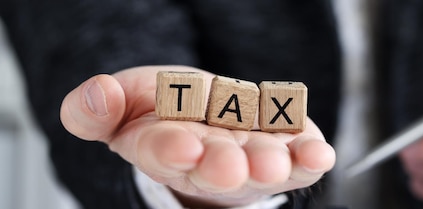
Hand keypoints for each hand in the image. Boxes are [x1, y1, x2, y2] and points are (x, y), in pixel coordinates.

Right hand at [59, 66, 334, 206]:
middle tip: (229, 168)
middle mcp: (211, 158)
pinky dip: (310, 156)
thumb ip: (98, 107)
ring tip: (276, 163)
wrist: (210, 120)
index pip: (163, 151)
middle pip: (217, 166)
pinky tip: (319, 154)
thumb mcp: (124, 104)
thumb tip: (95, 94)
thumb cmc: (167, 114)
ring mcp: (252, 154)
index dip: (171, 149)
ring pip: (261, 163)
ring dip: (270, 163)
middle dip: (223, 167)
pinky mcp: (287, 144)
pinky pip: (300, 153)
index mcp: (166, 146)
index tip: (181, 146)